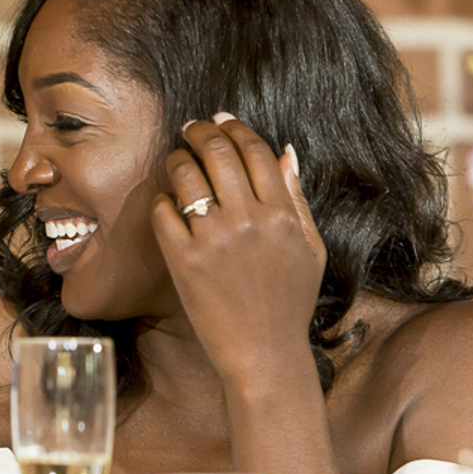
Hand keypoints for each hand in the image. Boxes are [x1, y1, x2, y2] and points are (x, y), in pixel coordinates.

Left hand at [150, 115, 326, 386]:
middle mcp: (249, 220)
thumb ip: (297, 199)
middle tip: (190, 129)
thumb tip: (286, 153)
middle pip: (218, 153)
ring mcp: (215, 240)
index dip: (235, 128)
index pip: (255, 151)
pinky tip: (168, 204)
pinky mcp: (185, 261)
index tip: (220, 120)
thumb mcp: (309, 249)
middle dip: (200, 132)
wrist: (264, 354)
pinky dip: (163, 201)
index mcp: (283, 215)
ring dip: (178, 160)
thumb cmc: (289, 304)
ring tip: (177, 161)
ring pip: (187, 176)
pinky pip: (164, 213)